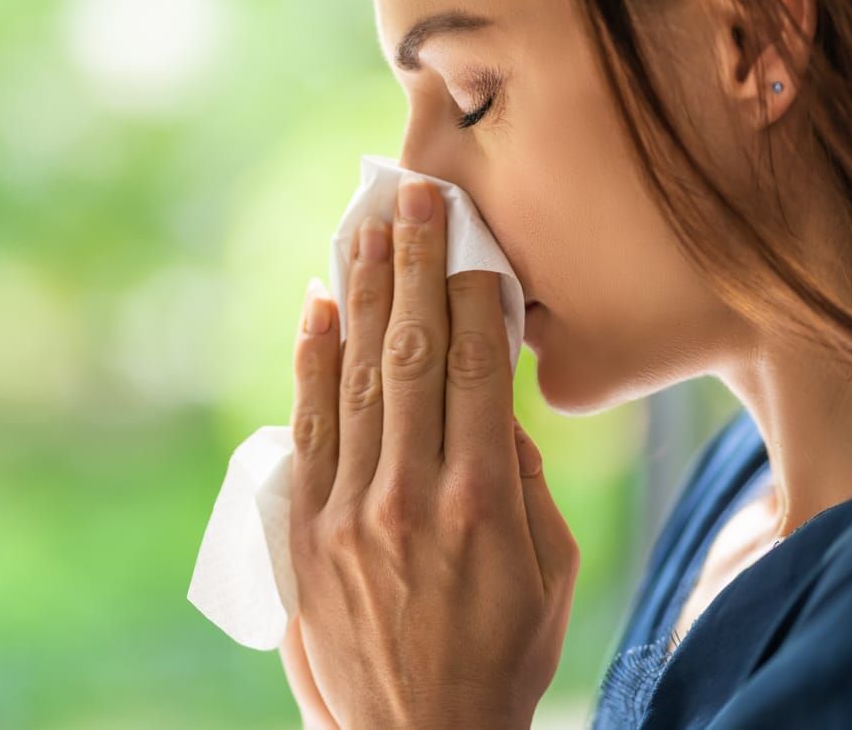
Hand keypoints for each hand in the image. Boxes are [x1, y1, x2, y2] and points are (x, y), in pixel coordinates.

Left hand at [286, 178, 579, 728]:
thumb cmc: (501, 657)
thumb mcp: (551, 575)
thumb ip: (525, 483)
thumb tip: (495, 405)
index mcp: (484, 505)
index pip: (474, 367)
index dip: (470, 289)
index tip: (468, 233)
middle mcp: (410, 497)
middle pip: (410, 352)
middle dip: (412, 263)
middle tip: (411, 193)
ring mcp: (346, 514)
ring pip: (355, 377)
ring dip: (360, 291)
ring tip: (365, 225)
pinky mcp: (301, 534)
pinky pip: (307, 428)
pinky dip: (310, 362)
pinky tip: (317, 306)